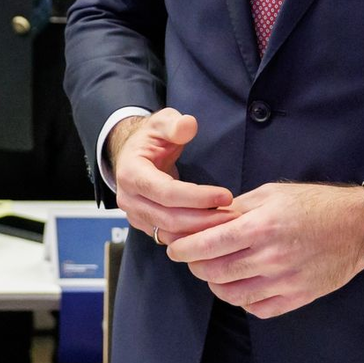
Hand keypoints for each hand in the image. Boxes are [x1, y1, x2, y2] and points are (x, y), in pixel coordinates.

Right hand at [109, 109, 234, 244]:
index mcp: (130, 172)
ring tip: (229, 224)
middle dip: (205, 220)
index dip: (198, 197)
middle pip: (170, 219)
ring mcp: (134, 215)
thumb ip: (175, 124)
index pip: (166, 192)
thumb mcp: (161, 123)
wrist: (132, 155)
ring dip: (201, 233)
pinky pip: (170, 239)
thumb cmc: (150, 139)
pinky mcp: (144, 226)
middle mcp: (128, 198)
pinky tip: (214, 231)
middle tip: (235, 215)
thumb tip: (189, 125)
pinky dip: (193, 238)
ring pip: (171, 234)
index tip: (227, 195)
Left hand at [167, 182, 363, 318]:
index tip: (172, 248)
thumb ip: (234, 209)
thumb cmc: (308, 204)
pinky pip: (260, 309)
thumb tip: (203, 217)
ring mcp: (285, 281)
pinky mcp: (298, 297)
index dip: (184, 248)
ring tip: (210, 271)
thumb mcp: (268, 195)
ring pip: (234, 294)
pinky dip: (242, 300)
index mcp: (260, 227)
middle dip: (195, 266)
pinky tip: (238, 286)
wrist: (354, 226)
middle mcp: (271, 257)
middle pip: (216, 271)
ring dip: (214, 285)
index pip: (209, 243)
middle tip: (188, 258)